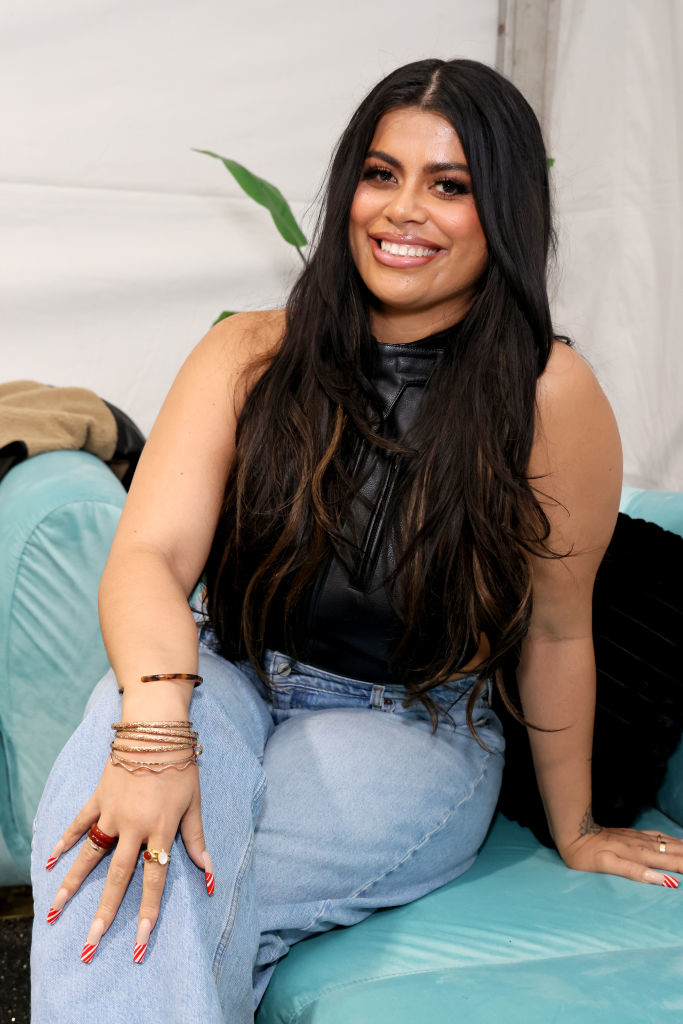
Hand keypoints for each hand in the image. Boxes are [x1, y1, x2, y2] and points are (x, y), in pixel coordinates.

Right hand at [44, 754, 213, 963]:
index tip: (139, 941)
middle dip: (104, 912)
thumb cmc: (181, 765)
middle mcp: (134, 826)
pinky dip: (65, 841)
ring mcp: (113, 812)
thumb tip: (209, 874)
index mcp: (160, 829)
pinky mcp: (99, 797)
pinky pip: (79, 823)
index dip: (147, 911)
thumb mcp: (194, 802)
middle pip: (117, 877)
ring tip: (55, 909)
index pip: (154, 879)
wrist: (157, 729)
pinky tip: (51, 861)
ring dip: (72, 883)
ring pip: (90, 854)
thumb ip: (196, 839)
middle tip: (89, 943)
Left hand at [559, 823, 682, 887]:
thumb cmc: (587, 855)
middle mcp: (642, 846)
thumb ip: (635, 872)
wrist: (574, 832)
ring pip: (668, 843)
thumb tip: (662, 879)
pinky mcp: (632, 834)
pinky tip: (675, 841)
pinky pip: (658, 836)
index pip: (671, 864)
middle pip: (674, 852)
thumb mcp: (607, 865)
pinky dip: (672, 840)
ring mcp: (638, 838)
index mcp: (639, 856)